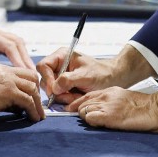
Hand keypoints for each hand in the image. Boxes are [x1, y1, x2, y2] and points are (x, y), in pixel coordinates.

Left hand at [0, 24, 32, 71]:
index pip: (9, 46)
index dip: (18, 60)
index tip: (26, 73)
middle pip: (17, 42)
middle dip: (26, 58)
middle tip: (33, 75)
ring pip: (16, 43)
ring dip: (24, 56)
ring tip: (30, 73)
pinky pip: (11, 45)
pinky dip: (18, 55)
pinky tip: (21, 67)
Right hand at [0, 62, 44, 124]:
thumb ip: (2, 90)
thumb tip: (18, 103)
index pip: (22, 72)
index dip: (30, 85)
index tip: (33, 98)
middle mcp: (3, 70)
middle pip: (31, 77)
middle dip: (37, 93)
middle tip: (39, 107)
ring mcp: (6, 79)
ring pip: (31, 89)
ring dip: (37, 104)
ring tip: (38, 116)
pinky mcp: (7, 91)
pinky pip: (27, 100)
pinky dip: (32, 110)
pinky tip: (32, 118)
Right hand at [38, 44, 154, 104]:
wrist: (114, 80)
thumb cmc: (102, 74)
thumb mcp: (85, 76)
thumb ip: (68, 80)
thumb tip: (53, 88)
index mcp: (62, 56)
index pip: (43, 66)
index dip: (46, 79)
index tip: (55, 90)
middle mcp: (59, 66)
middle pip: (45, 81)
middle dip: (58, 91)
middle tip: (72, 95)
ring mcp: (61, 77)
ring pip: (52, 91)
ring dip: (64, 97)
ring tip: (78, 95)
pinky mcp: (65, 88)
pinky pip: (59, 97)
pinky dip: (68, 100)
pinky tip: (78, 97)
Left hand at [69, 82, 157, 132]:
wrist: (155, 110)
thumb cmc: (144, 107)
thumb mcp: (124, 99)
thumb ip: (111, 102)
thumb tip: (101, 110)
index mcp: (110, 91)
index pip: (87, 95)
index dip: (79, 104)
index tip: (75, 110)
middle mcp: (105, 96)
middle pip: (82, 103)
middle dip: (79, 111)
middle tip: (81, 118)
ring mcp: (106, 105)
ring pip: (83, 110)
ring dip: (85, 117)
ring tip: (92, 123)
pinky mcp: (108, 116)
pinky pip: (89, 118)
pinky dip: (90, 122)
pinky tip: (97, 125)